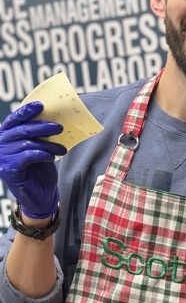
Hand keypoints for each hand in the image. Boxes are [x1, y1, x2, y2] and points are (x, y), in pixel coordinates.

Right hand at [0, 101, 65, 218]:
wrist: (41, 197)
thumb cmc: (41, 171)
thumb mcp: (41, 149)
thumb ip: (41, 136)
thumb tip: (54, 119)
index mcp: (6, 137)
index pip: (14, 120)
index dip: (26, 111)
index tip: (41, 105)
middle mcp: (0, 145)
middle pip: (22, 130)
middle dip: (42, 126)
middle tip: (60, 127)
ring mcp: (2, 157)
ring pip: (27, 143)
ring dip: (48, 145)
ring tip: (62, 149)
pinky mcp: (8, 170)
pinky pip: (27, 156)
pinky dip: (41, 154)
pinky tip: (52, 157)